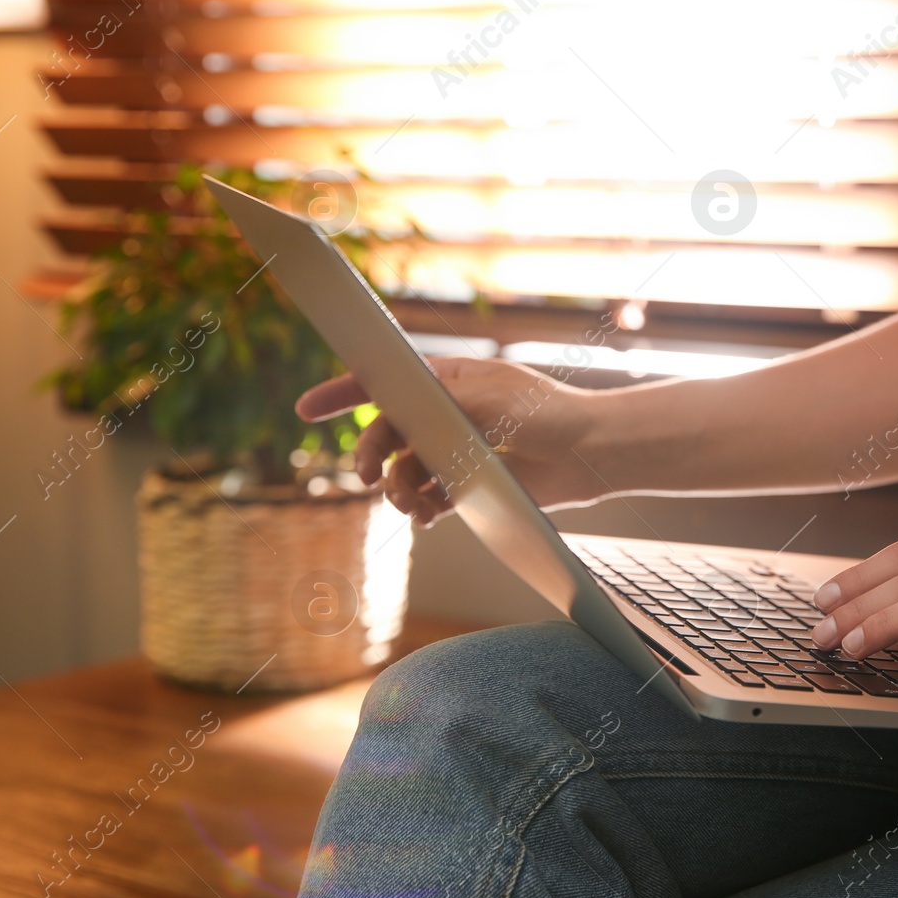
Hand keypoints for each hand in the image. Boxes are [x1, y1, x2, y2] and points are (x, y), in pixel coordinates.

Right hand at [295, 356, 605, 525]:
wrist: (590, 453)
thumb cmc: (546, 413)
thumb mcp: (486, 397)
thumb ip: (437, 405)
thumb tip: (393, 421)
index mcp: (445, 382)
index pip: (383, 383)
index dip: (340, 394)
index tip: (306, 410)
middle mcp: (445, 414)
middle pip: (387, 435)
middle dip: (370, 457)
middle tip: (367, 479)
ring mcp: (456, 449)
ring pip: (405, 472)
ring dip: (399, 490)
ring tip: (414, 507)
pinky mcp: (471, 482)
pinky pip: (430, 498)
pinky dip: (423, 508)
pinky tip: (427, 516)